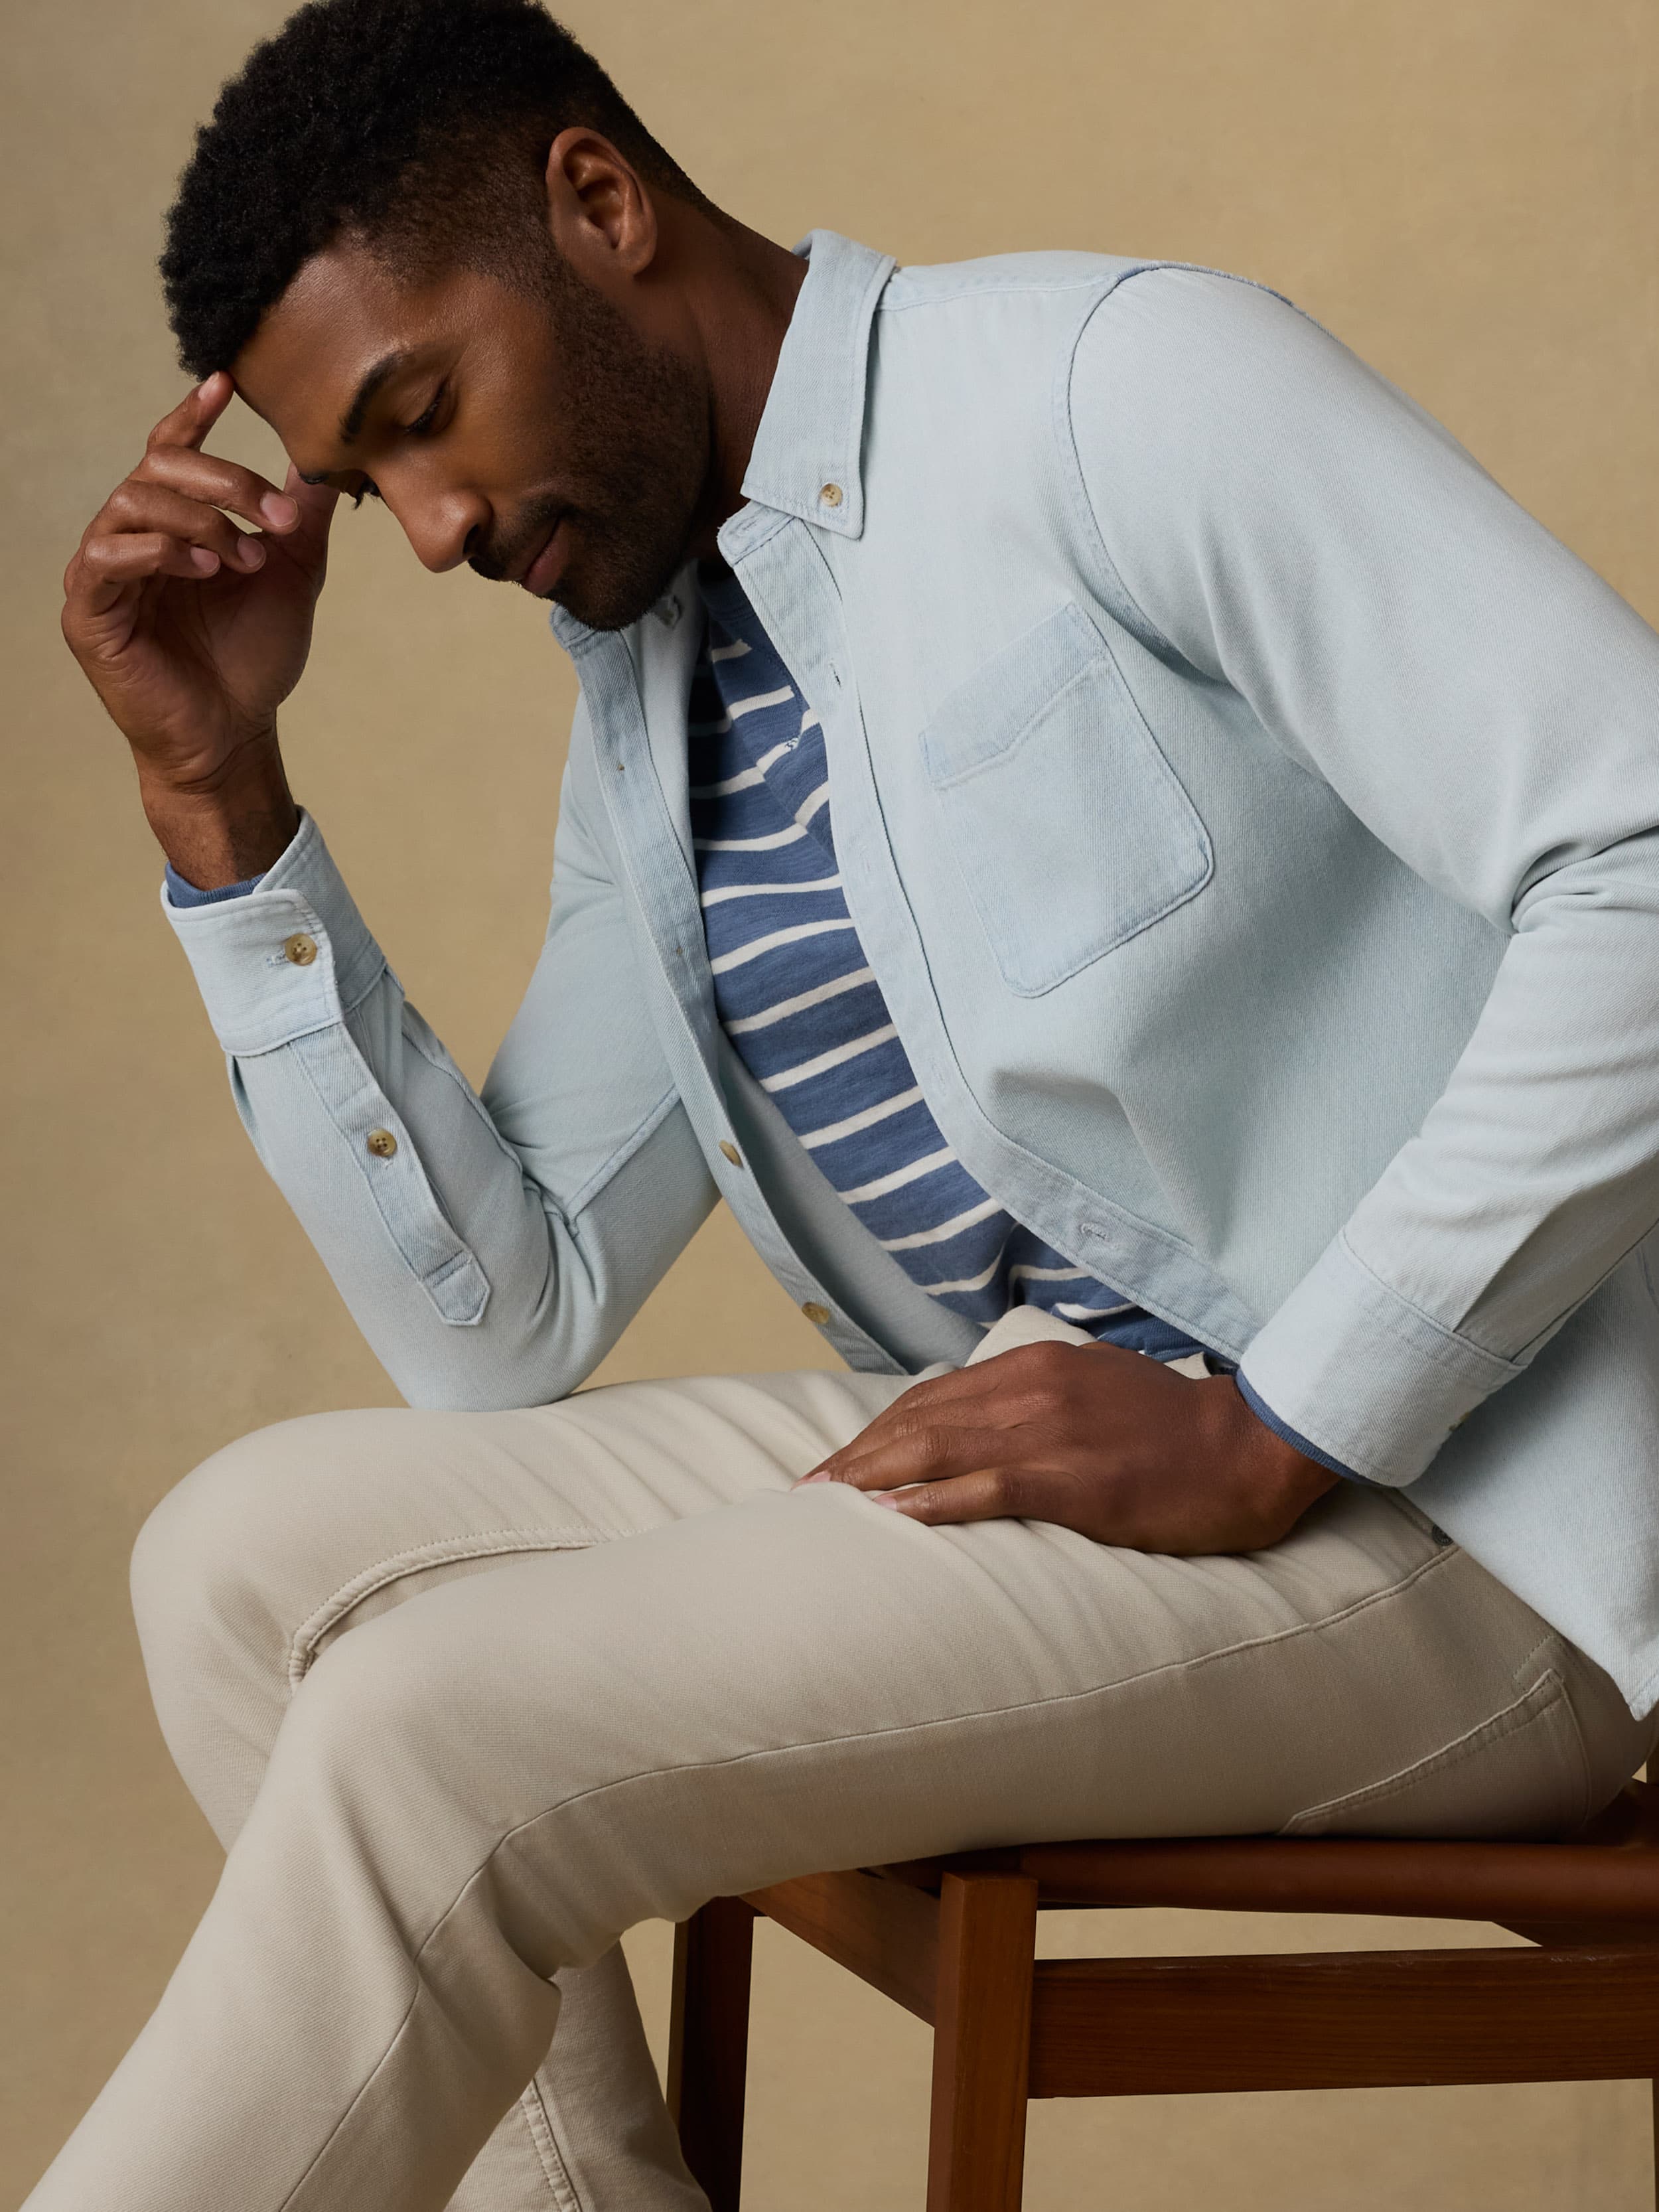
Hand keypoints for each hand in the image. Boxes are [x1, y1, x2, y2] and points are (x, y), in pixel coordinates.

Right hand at [61, 372, 337, 882]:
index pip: (170, 453)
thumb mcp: (293, 575)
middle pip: (156, 469)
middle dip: (222, 482)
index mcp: (174, 524)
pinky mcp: (89, 612)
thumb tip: (322, 462)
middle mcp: (131, 538)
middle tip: (275, 518)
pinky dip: (159, 550)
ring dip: (199, 520)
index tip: (224, 383)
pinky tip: (206, 567)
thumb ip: (299, 518)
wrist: (236, 733)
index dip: (192, 416)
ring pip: (131, 503)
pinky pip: (105, 556)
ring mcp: (104, 573)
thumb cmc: (253, 658)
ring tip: (244, 558)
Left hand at [797, 1339, 1336, 1553]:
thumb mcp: (1095, 1391)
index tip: (834, 1462)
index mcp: (1034, 1368)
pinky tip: (892, 1520)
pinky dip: (932, 1502)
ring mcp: (1050, 1432)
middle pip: (918, 1419)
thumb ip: (1037, 1401)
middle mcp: (1031, 1388)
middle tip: (805, 1491)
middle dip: (854, 1456)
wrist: (1250, 1447)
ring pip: (937, 1447)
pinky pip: (986, 1489)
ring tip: (825, 1505)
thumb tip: (984, 1427)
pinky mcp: (1074, 1480)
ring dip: (871, 1477)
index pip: (931, 1396)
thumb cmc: (1176, 1431)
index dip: (875, 1430)